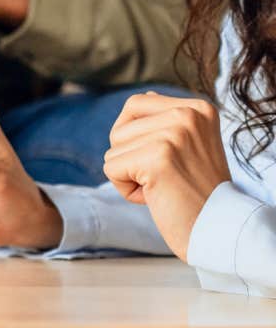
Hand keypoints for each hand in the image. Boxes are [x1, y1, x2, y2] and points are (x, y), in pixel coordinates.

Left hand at [102, 92, 230, 259]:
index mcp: (199, 108)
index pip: (136, 103)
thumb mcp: (191, 145)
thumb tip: (146, 96)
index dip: (135, 137)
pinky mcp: (158, 158)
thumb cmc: (197, 191)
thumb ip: (167, 119)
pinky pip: (111, 168)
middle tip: (167, 177)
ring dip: (130, 174)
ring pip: (113, 149)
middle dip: (131, 158)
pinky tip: (157, 197)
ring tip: (164, 186)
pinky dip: (126, 189)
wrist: (217, 231)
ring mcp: (174, 135)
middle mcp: (189, 115)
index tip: (167, 160)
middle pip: (120, 128)